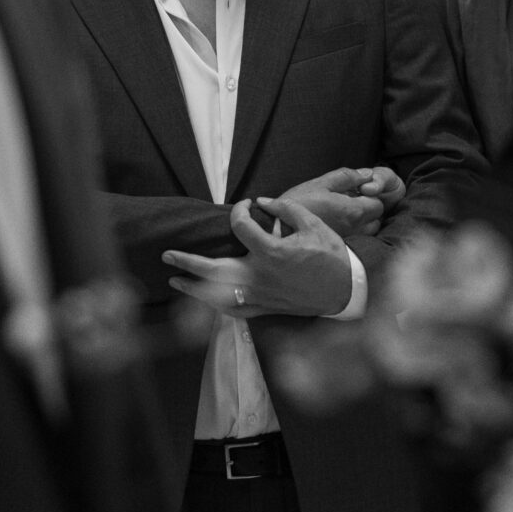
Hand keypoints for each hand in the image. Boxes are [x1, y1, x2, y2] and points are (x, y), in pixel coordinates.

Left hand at [164, 195, 355, 317]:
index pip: (241, 227)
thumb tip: (263, 201)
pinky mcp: (265, 309)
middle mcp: (260, 276)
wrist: (345, 291)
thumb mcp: (313, 225)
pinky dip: (216, 306)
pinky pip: (234, 310)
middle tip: (167, 255)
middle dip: (187, 262)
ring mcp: (260, 296)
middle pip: (213, 270)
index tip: (246, 205)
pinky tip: (205, 301)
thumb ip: (286, 209)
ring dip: (193, 287)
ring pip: (218, 295)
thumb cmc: (331, 256)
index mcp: (271, 252)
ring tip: (174, 279)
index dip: (239, 211)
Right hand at [282, 166, 407, 239]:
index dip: (370, 196)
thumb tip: (367, 173)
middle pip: (376, 220)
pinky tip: (335, 227)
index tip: (356, 192)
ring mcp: (348, 242)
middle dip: (367, 210)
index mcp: (353, 211)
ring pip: (368, 233)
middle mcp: (355, 229)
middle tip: (348, 203)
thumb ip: (347, 177)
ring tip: (342, 215)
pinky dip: (352, 234)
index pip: (378, 204)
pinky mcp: (340, 250)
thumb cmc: (298, 205)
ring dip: (361, 223)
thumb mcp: (321, 183)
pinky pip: (356, 243)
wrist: (278, 230)